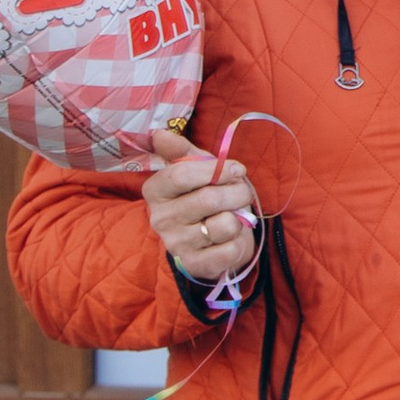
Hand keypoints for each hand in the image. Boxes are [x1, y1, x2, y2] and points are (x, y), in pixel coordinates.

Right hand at [142, 122, 258, 284]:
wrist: (213, 238)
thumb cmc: (204, 195)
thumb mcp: (194, 168)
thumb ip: (180, 150)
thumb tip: (159, 133)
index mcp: (155, 191)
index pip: (181, 175)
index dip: (216, 170)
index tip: (237, 169)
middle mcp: (160, 219)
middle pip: (208, 199)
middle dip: (237, 191)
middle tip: (243, 191)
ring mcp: (177, 244)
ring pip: (224, 224)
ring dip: (240, 217)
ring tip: (235, 215)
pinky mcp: (196, 265)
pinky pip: (230, 249)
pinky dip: (239, 241)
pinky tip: (230, 238)